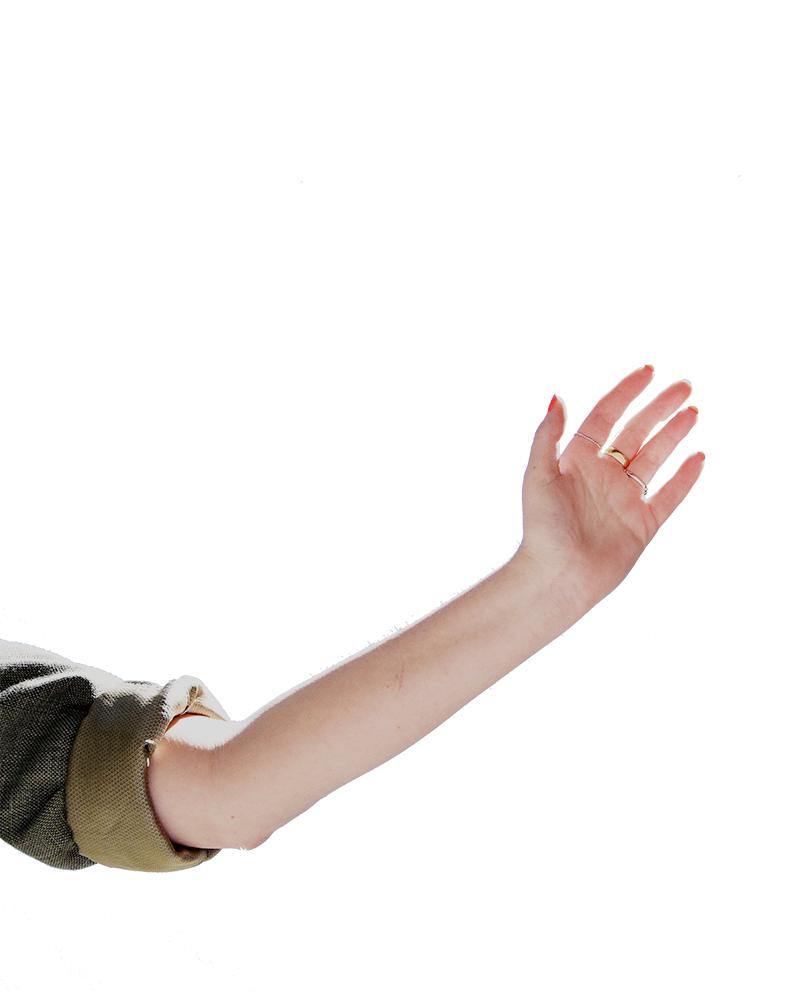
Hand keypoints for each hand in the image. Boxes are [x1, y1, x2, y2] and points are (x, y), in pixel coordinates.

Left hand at [515, 365, 703, 609]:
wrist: (558, 576)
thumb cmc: (542, 527)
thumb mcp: (537, 475)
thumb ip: (547, 436)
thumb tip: (558, 397)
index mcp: (577, 460)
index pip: (606, 416)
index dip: (627, 392)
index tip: (649, 372)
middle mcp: (603, 476)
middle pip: (637, 432)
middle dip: (660, 408)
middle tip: (685, 386)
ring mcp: (624, 499)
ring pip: (655, 458)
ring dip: (674, 434)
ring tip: (693, 411)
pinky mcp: (642, 525)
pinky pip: (669, 496)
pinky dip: (685, 477)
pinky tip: (699, 456)